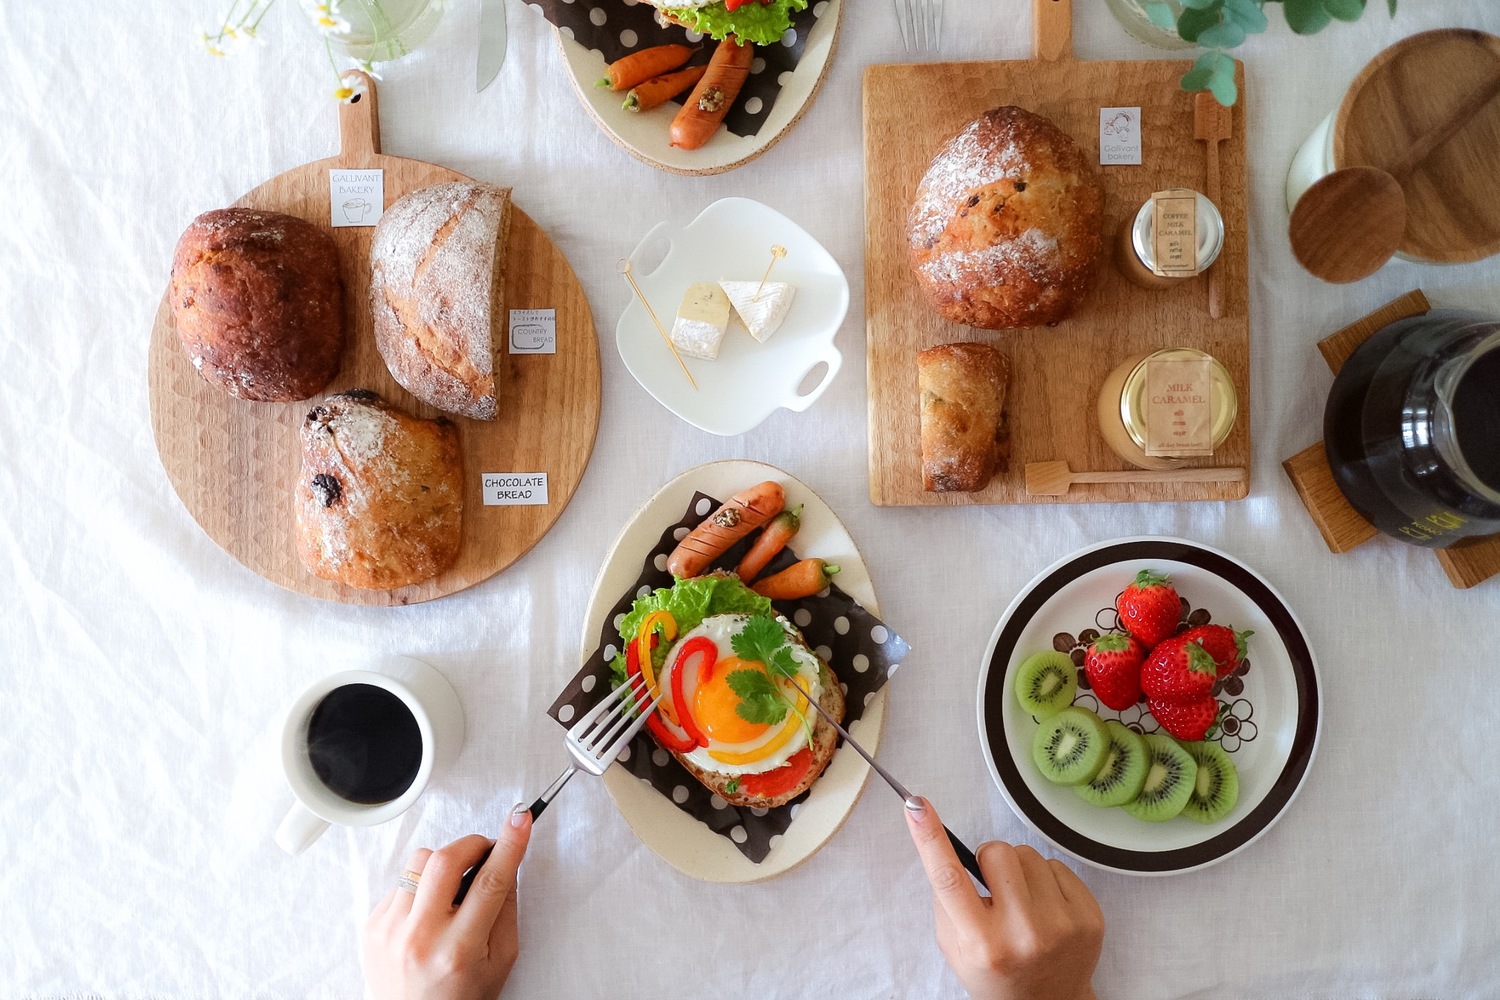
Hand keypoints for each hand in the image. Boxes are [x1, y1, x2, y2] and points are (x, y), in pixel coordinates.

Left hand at [362, 805, 532, 999]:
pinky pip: (400, 883)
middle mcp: (420, 939)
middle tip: (484, 851)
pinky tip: (427, 914)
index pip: (490, 882)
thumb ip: (505, 910)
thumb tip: (506, 862)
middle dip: (471, 844)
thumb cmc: (461, 998)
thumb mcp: (500, 961)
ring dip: (442, 866)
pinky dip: (419, 889)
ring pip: (419, 863)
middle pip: (445, 860)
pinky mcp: (371, 927)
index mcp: (459, 950)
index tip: (520, 819)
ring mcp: (390, 932)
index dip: (509, 845)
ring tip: (451, 893)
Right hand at [905, 798, 1102, 999]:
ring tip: (1023, 904)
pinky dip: (1047, 881)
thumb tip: (944, 843)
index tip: (916, 806)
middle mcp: (1022, 934)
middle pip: (997, 853)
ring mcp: (1060, 926)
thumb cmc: (998, 976)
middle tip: (994, 889)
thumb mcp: (955, 948)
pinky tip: (1046, 909)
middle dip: (990, 861)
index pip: (949, 879)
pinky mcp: (1089, 917)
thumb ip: (947, 901)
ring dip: (1020, 871)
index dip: (929, 837)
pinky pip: (1058, 866)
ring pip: (1029, 854)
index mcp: (981, 943)